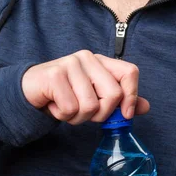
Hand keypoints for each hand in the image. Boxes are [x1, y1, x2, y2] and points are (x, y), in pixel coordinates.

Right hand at [22, 50, 150, 124]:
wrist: (30, 93)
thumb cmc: (64, 95)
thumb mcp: (95, 97)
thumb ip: (120, 101)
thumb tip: (145, 107)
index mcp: (101, 61)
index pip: (130, 72)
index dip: (132, 96)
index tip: (125, 114)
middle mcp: (87, 58)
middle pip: (113, 94)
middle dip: (100, 114)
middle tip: (84, 112)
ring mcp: (70, 64)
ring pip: (91, 106)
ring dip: (78, 117)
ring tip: (66, 108)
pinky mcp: (54, 75)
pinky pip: (71, 109)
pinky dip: (63, 115)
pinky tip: (55, 105)